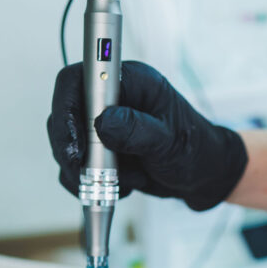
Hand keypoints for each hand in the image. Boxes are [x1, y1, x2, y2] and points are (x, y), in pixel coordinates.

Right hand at [47, 60, 247, 210]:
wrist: (202, 175)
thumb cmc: (194, 149)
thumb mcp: (169, 140)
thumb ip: (137, 130)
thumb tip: (103, 123)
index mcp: (128, 81)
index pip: (78, 80)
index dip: (65, 108)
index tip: (75, 144)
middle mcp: (110, 98)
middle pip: (64, 114)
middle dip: (70, 149)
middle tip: (84, 172)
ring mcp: (102, 125)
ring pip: (67, 144)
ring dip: (85, 171)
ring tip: (123, 183)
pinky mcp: (99, 149)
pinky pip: (76, 166)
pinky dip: (90, 183)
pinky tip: (122, 187)